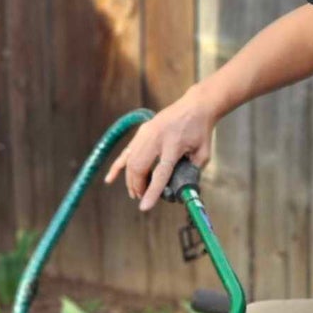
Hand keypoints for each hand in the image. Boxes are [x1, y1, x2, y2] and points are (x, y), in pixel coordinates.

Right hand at [104, 89, 216, 210]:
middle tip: (142, 197)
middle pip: (140, 167)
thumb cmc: (201, 131)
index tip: (144, 206)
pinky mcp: (141, 132)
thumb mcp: (203, 153)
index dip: (151, 191)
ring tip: (135, 192)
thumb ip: (191, 171)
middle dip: (138, 186)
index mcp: (174, 144)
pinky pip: (126, 152)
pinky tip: (110, 179)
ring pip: (131, 161)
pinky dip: (117, 167)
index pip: (160, 172)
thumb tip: (179, 189)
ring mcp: (146, 133)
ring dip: (131, 179)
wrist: (195, 106)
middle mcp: (157, 138)